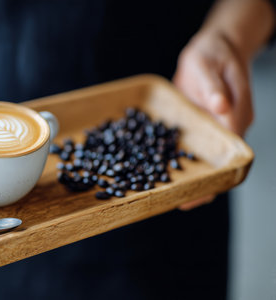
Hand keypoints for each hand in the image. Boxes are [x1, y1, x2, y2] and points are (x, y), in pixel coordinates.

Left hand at [173, 29, 253, 209]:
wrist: (213, 48)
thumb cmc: (213, 53)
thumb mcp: (209, 65)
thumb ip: (214, 87)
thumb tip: (222, 108)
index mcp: (235, 114)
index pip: (231, 152)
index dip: (219, 174)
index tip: (204, 191)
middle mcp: (228, 125)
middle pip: (222, 162)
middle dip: (206, 184)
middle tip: (183, 203)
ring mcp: (217, 126)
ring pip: (209, 158)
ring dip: (195, 176)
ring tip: (173, 194)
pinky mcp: (204, 124)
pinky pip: (197, 146)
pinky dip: (185, 159)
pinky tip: (167, 169)